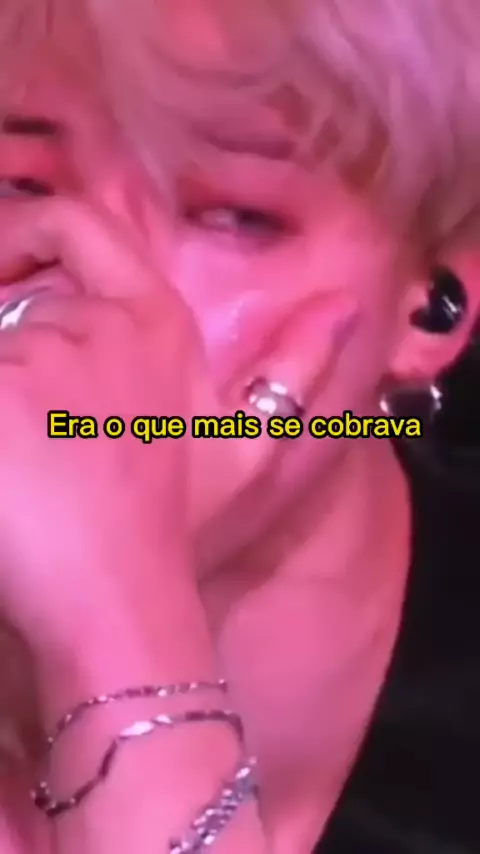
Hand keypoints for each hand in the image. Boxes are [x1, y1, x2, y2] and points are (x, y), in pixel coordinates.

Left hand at [0, 194, 355, 643]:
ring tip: (26, 461)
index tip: (7, 267)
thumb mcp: (249, 450)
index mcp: (154, 322)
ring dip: (3, 399)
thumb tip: (349, 305)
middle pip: (18, 307)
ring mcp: (35, 357)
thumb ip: (297, 368)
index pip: (77, 226)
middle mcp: (95, 326)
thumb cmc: (175, 529)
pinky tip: (9, 468)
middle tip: (31, 425)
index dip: (28, 230)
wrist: (118, 604)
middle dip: (10, 356)